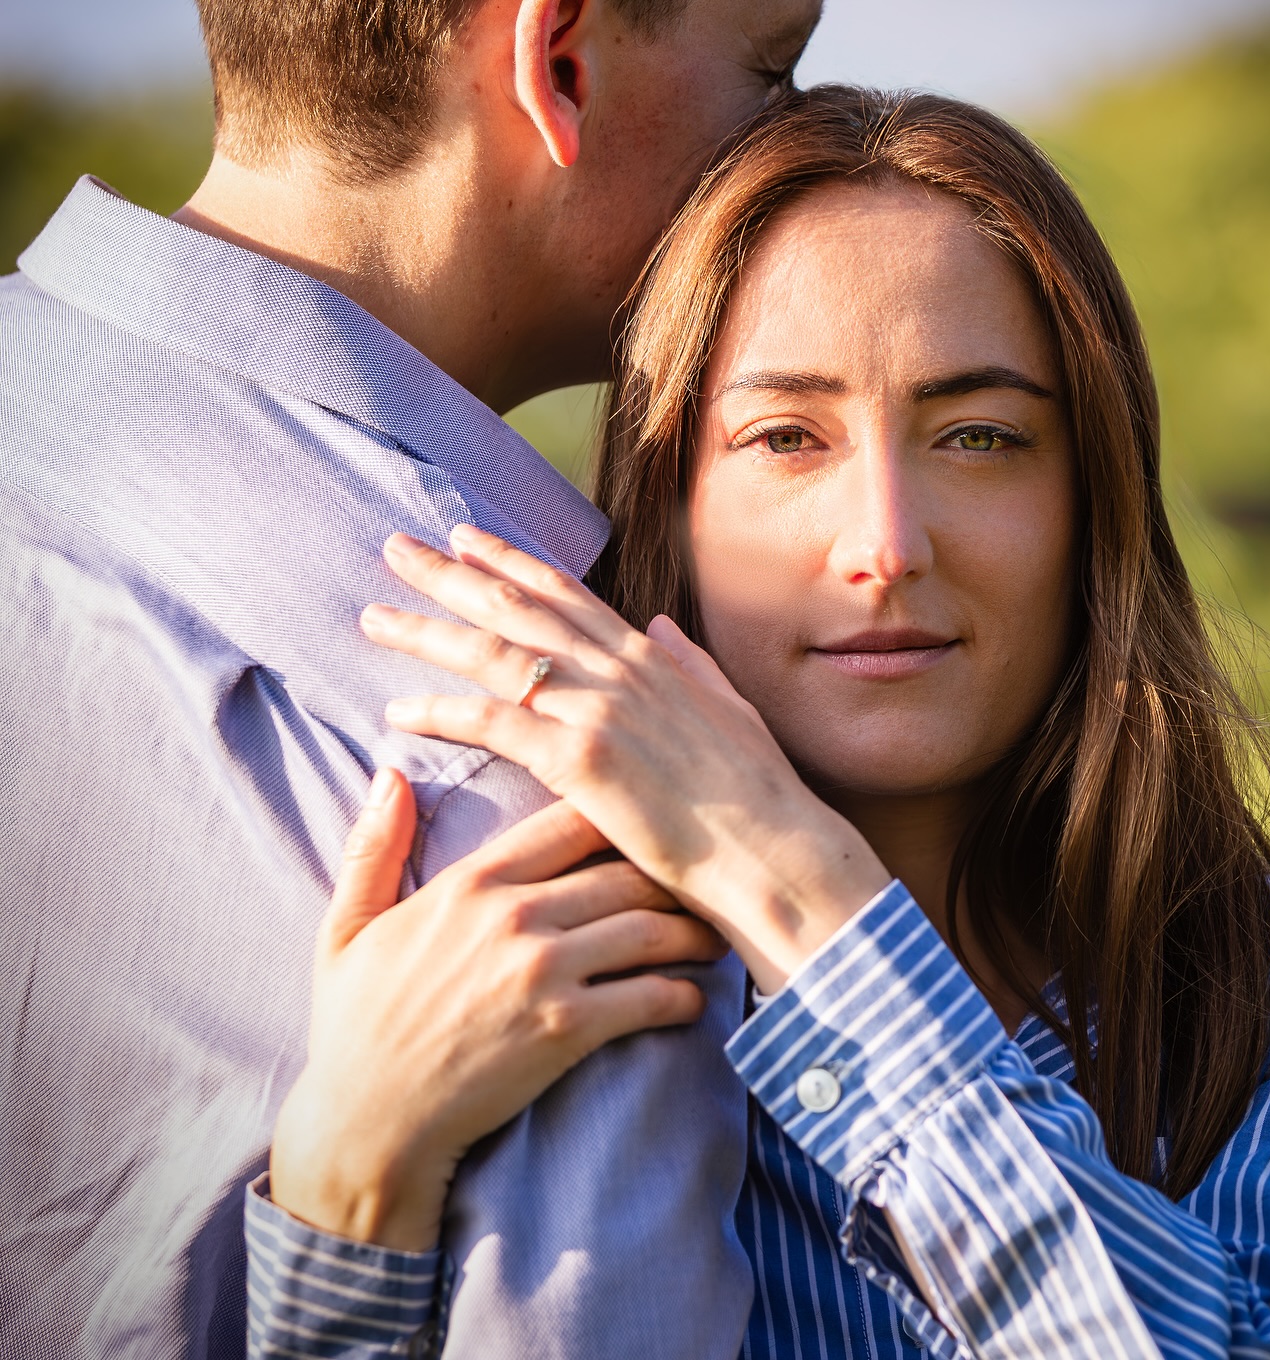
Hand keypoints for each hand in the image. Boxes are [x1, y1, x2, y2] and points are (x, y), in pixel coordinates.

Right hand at [270, 768, 725, 1252]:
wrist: (366, 1124)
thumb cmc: (355, 1026)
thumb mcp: (347, 927)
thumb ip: (374, 847)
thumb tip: (390, 774)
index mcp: (473, 883)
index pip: (569, 821)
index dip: (618, 814)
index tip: (651, 821)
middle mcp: (516, 916)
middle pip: (625, 869)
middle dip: (672, 873)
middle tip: (705, 880)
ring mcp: (546, 972)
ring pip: (650, 927)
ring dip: (693, 931)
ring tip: (715, 934)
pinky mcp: (568, 1030)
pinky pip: (650, 997)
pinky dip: (683, 995)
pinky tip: (693, 998)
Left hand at [359, 526, 891, 993]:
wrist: (777, 852)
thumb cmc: (759, 796)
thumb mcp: (729, 712)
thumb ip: (690, 665)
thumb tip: (663, 626)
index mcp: (649, 658)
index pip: (564, 593)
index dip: (509, 560)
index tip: (464, 536)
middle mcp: (618, 669)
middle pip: (517, 607)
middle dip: (451, 572)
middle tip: (396, 547)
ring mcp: (599, 709)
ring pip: (493, 653)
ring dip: (428, 631)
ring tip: (374, 616)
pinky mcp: (582, 759)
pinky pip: (494, 724)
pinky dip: (442, 712)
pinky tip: (398, 711)